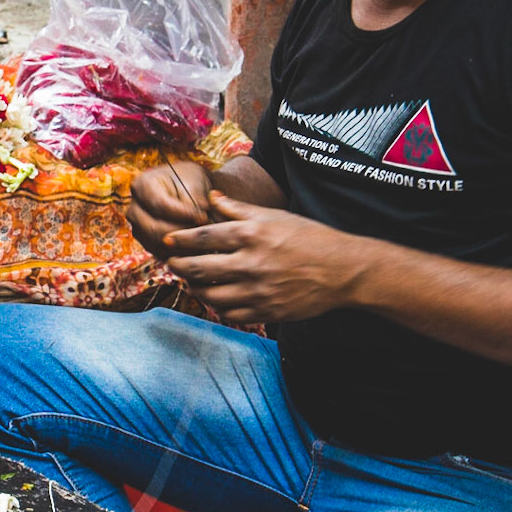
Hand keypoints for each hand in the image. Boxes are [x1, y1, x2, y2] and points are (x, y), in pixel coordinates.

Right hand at [127, 160, 212, 254]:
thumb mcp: (195, 182)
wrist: (188, 189)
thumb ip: (194, 200)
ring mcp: (138, 229)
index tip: (203, 216)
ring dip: (183, 245)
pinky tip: (197, 247)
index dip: (183, 213)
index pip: (160, 205)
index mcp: (141, 185)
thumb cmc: (191, 181)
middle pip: (155, 229)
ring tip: (202, 237)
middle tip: (205, 230)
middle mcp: (134, 209)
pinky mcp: (147, 244)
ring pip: (159, 245)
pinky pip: (162, 255)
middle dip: (183, 232)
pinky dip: (180, 253)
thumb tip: (200, 220)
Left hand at [163, 195, 361, 324]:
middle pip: (198, 268)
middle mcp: (250, 263)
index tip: (169, 241)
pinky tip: (218, 298)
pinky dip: (218, 306)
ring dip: (195, 288)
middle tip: (173, 263)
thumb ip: (238, 209)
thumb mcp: (274, 216)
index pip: (202, 237)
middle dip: (179, 266)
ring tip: (194, 280)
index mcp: (251, 235)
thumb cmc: (309, 238)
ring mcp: (257, 291)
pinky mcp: (265, 312)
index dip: (180, 240)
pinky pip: (229, 314)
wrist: (342, 271)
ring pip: (209, 295)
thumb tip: (211, 198)